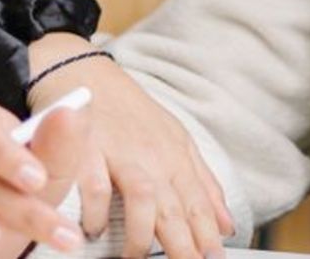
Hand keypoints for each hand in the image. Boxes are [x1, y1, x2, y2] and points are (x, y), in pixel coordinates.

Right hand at [27, 38, 232, 258]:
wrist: (82, 68)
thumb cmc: (127, 109)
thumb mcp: (174, 139)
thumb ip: (202, 183)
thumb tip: (227, 224)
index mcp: (175, 154)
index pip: (198, 202)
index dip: (207, 235)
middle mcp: (151, 154)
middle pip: (175, 206)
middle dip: (184, 245)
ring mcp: (119, 151)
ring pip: (143, 198)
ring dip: (141, 235)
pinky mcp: (85, 148)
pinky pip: (94, 185)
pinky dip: (95, 211)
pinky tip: (94, 231)